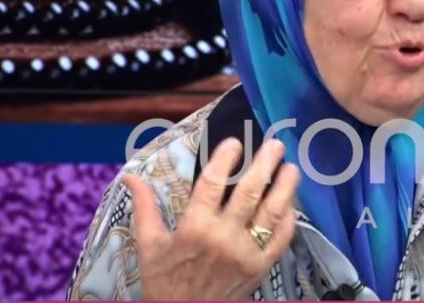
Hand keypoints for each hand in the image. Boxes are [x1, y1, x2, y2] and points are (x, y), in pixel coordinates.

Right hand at [123, 137, 299, 299]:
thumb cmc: (164, 281)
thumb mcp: (149, 245)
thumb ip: (144, 207)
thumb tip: (131, 175)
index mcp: (194, 228)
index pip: (211, 184)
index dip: (224, 160)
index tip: (234, 142)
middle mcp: (223, 237)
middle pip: (248, 193)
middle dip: (264, 165)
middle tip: (275, 144)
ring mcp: (246, 253)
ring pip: (271, 214)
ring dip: (284, 188)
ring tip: (292, 167)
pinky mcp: (261, 268)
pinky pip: (281, 239)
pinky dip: (288, 219)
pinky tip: (291, 203)